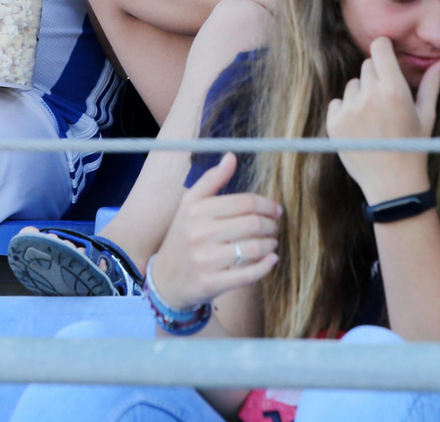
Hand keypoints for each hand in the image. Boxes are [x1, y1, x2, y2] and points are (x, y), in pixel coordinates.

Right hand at [146, 154, 279, 312]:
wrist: (164, 280)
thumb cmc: (182, 237)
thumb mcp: (189, 205)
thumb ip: (211, 180)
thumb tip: (231, 157)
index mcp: (196, 210)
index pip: (245, 202)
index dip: (266, 205)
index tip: (275, 209)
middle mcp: (199, 233)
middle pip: (252, 224)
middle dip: (271, 224)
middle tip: (274, 226)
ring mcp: (204, 260)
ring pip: (253, 248)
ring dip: (270, 244)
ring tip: (271, 243)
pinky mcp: (211, 283)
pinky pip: (248, 274)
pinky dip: (266, 266)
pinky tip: (271, 259)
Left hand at [325, 37, 439, 202]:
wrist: (393, 184)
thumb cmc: (414, 147)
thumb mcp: (427, 115)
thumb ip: (431, 83)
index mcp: (395, 90)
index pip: (379, 47)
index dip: (383, 50)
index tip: (387, 57)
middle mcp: (370, 97)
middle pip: (367, 65)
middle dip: (377, 76)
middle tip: (387, 100)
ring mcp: (350, 110)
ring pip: (352, 85)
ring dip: (362, 94)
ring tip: (375, 118)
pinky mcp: (334, 123)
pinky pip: (337, 102)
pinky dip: (346, 110)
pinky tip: (361, 127)